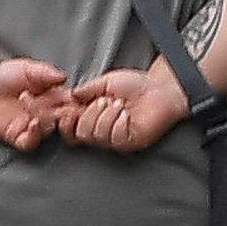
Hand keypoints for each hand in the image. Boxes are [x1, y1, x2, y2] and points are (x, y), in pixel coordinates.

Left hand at [0, 55, 74, 151]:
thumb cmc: (5, 76)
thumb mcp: (28, 69)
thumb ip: (45, 72)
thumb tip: (63, 77)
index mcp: (54, 97)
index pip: (72, 103)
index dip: (76, 103)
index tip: (75, 99)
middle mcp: (47, 113)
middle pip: (63, 119)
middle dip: (64, 115)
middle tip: (61, 108)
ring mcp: (33, 126)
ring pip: (48, 130)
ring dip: (47, 122)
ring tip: (40, 111)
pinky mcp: (18, 136)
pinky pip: (30, 142)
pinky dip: (35, 136)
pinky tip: (33, 123)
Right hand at [61, 63, 187, 153]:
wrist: (159, 88)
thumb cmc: (136, 86)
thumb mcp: (104, 83)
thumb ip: (85, 90)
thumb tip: (69, 97)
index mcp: (92, 118)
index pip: (70, 130)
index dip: (66, 121)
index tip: (70, 108)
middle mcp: (101, 131)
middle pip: (81, 133)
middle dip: (90, 113)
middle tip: (104, 101)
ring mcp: (115, 139)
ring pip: (97, 135)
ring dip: (107, 115)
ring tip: (120, 104)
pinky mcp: (129, 142)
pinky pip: (115, 137)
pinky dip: (119, 122)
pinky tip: (127, 114)